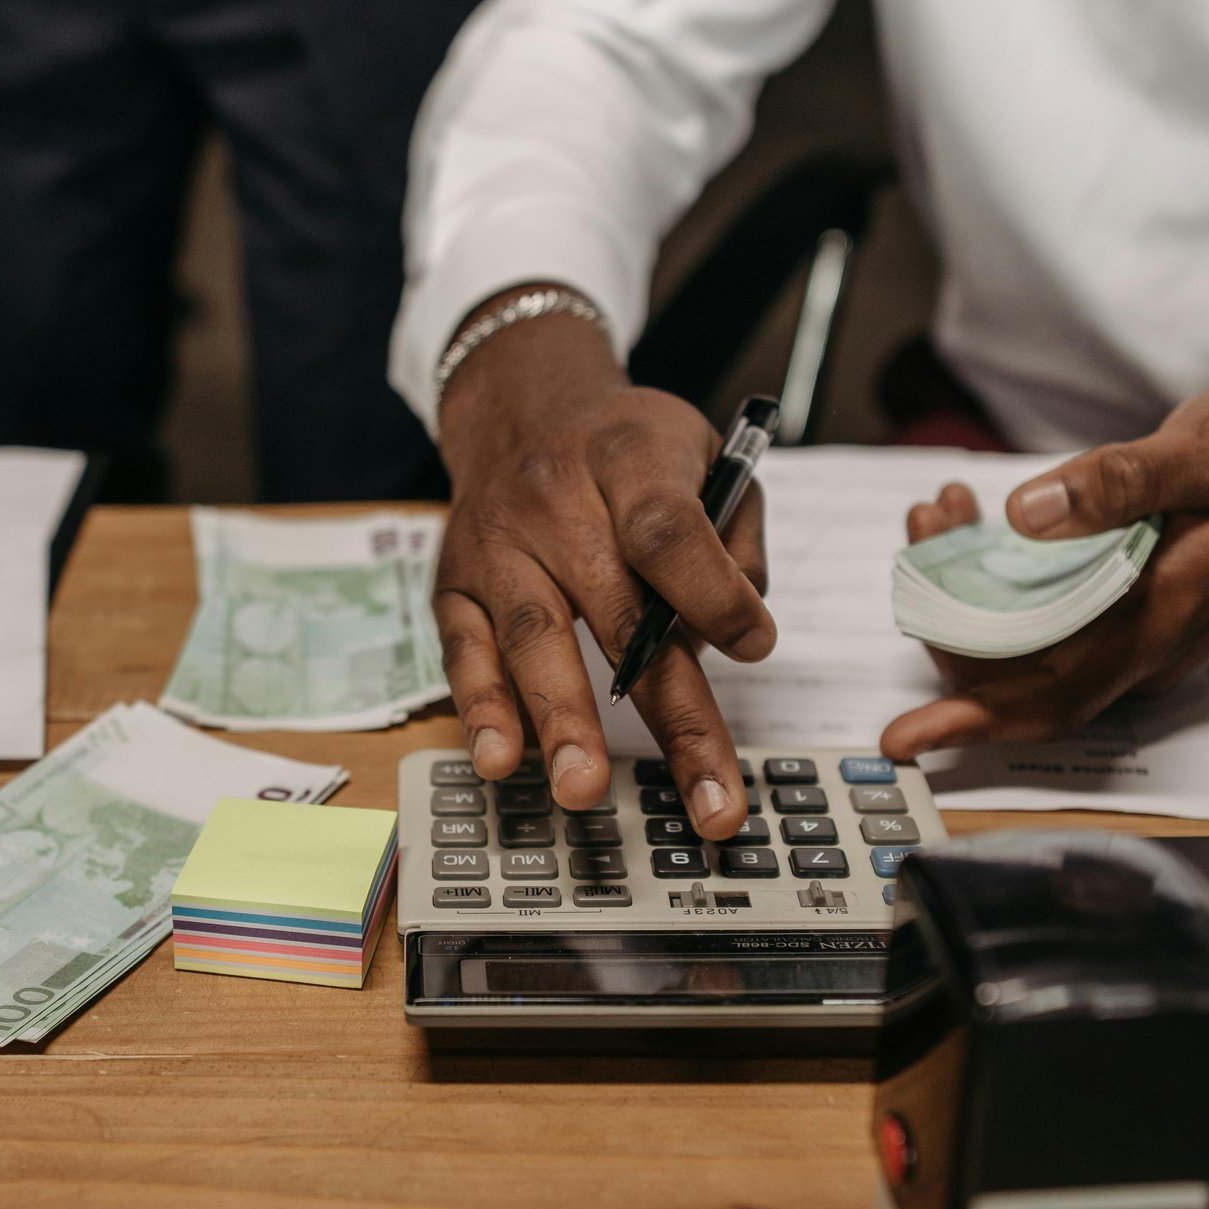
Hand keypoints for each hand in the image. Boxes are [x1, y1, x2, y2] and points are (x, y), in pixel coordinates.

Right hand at [433, 292, 774, 838]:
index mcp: (627, 457)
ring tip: (584, 790)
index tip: (755, 646)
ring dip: (563, 723)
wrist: (520, 411)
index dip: (712, 594)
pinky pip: (466, 653)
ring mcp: (496, 545)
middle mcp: (553, 501)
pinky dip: (482, 710)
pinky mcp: (453, 584)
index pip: (668, 532)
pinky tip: (500, 760)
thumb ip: (735, 539)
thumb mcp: (705, 454)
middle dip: (670, 713)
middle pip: (616, 612)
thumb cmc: (626, 448)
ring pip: (536, 640)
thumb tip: (737, 636)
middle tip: (707, 798)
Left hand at [880, 385, 1208, 758]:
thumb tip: (1029, 514)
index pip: (1053, 694)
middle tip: (923, 526)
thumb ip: (1123, 481)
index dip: (972, 719)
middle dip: (947, 620)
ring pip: (1028, 649)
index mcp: (1165, 615)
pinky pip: (1050, 624)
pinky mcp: (1133, 616)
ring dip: (966, 595)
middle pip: (1020, 678)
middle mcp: (1147, 645)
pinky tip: (977, 522)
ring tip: (940, 510)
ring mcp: (1140, 637)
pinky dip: (997, 585)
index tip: (903, 737)